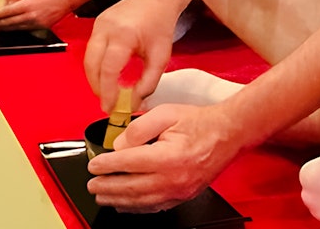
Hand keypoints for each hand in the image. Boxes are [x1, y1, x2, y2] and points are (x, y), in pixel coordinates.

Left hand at [0, 0, 71, 29]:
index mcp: (27, 4)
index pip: (8, 12)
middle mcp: (31, 15)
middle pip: (10, 22)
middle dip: (0, 23)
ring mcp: (36, 22)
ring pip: (17, 27)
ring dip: (7, 27)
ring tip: (1, 26)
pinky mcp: (42, 26)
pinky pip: (26, 29)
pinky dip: (18, 28)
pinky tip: (14, 26)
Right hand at [84, 0, 179, 111]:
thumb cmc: (160, 24)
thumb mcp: (161, 57)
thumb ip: (148, 83)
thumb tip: (133, 104)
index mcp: (123, 35)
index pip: (108, 69)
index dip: (107, 92)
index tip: (111, 108)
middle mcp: (106, 28)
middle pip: (92, 65)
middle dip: (97, 88)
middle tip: (107, 104)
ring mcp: (99, 24)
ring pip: (88, 59)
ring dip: (95, 78)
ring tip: (108, 93)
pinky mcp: (97, 24)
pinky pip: (91, 50)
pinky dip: (96, 66)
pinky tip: (107, 76)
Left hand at [86, 103, 241, 212]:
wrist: (228, 133)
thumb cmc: (200, 122)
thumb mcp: (166, 113)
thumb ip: (139, 128)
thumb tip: (119, 145)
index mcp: (168, 156)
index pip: (128, 163)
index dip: (107, 165)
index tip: (93, 165)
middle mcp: (173, 178)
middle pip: (131, 186)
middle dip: (107, 186)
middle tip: (91, 184)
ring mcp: (179, 190)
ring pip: (142, 200)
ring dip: (118, 199)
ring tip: (102, 196)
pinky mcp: (184, 195)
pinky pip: (156, 206)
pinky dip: (137, 207)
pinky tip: (126, 204)